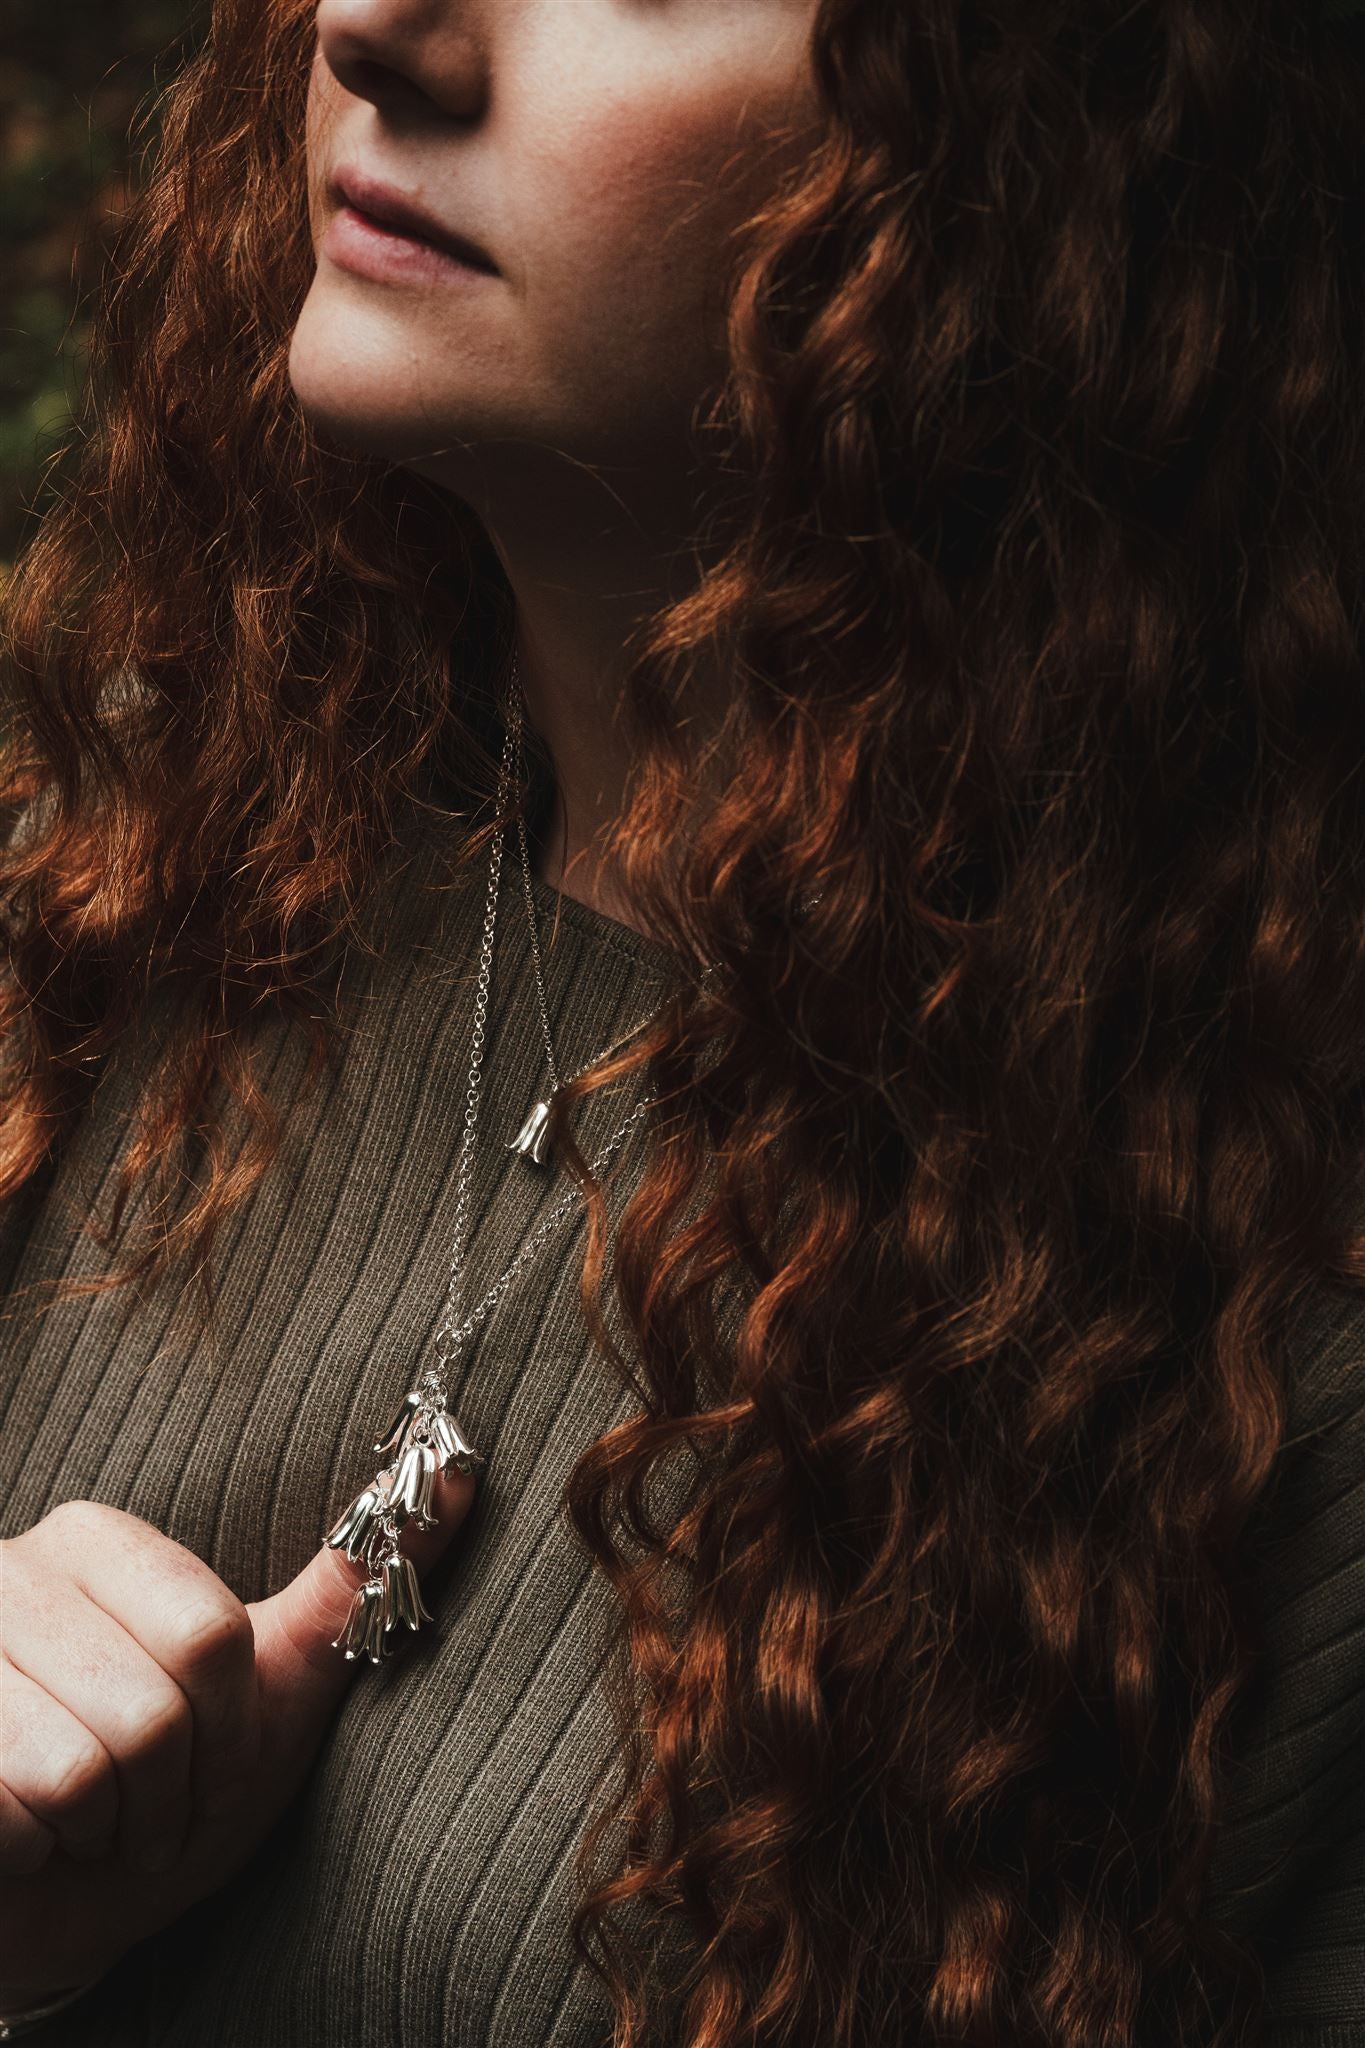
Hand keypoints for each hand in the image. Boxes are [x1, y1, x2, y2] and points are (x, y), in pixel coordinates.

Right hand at [0, 1456, 478, 2008]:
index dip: (226, 1729)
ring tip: (90, 1820)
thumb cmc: (170, 1783)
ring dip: (103, 1831)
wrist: (60, 1895)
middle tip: (146, 1804)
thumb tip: (460, 1468)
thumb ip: (357, 1577)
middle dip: (169, 1792)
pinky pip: (14, 1810)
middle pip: (154, 1707)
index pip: (209, 1636)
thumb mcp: (277, 1680)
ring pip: (84, 1767)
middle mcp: (13, 1571)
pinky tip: (28, 1837)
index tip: (210, 1756)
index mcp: (101, 1542)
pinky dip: (37, 1852)